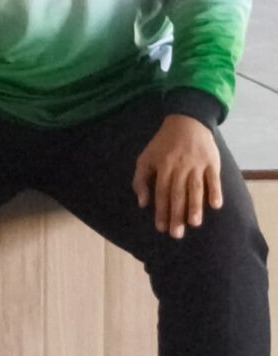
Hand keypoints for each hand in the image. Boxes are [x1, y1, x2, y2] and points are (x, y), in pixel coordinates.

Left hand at [134, 115, 225, 238]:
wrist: (186, 122)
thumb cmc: (163, 144)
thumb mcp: (146, 158)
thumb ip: (140, 179)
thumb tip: (142, 203)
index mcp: (163, 167)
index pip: (161, 193)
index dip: (160, 211)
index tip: (160, 228)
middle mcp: (179, 167)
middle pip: (177, 194)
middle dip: (176, 215)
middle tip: (176, 234)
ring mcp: (197, 165)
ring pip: (195, 188)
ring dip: (195, 206)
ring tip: (194, 223)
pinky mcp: (212, 163)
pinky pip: (214, 179)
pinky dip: (215, 191)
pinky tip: (215, 205)